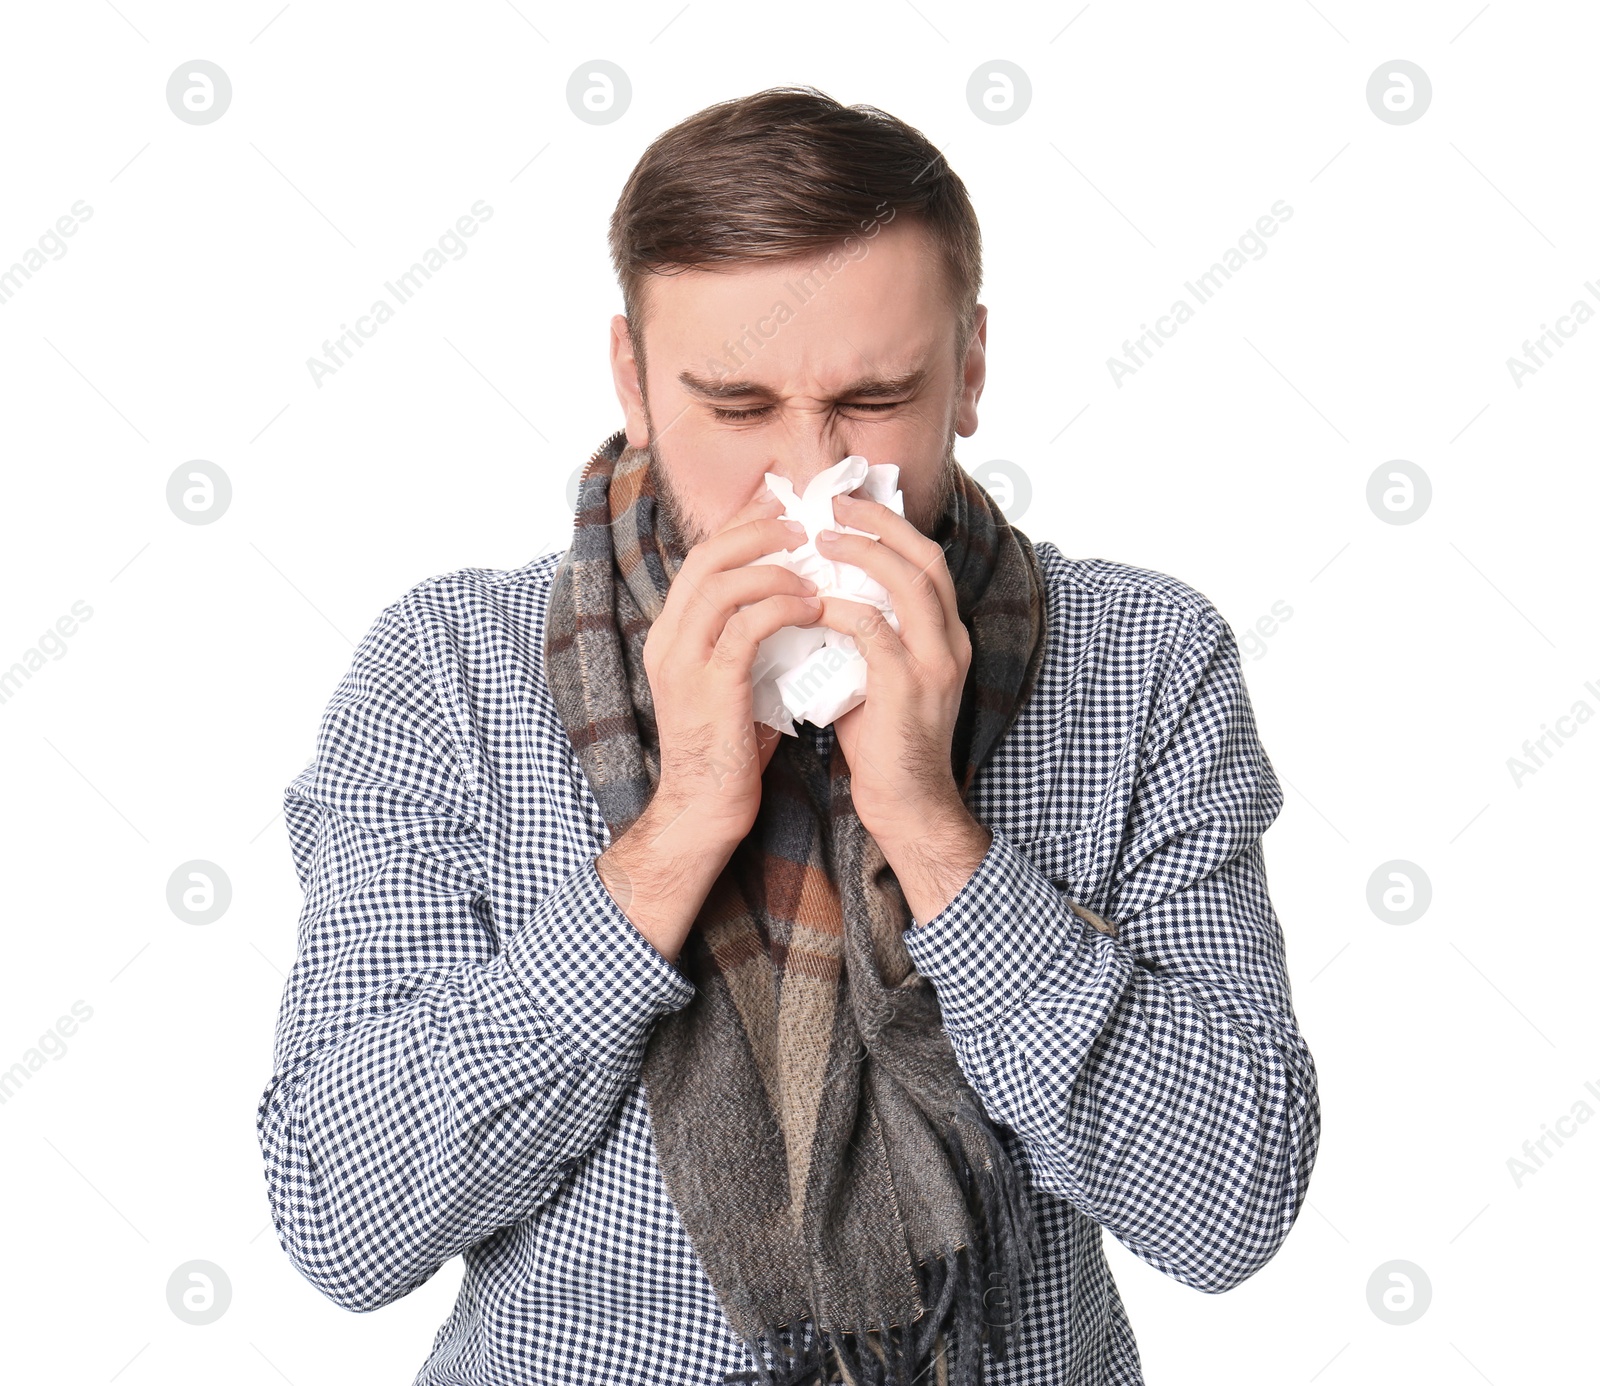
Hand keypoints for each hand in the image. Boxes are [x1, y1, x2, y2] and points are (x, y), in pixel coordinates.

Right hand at [641, 487, 819, 854]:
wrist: (703, 809)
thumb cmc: (728, 750)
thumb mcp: (734, 680)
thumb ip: (749, 640)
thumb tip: (794, 599)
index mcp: (672, 633)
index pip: (702, 557)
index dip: (740, 522)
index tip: (779, 500)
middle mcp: (669, 639)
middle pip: (707, 557)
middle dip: (756, 528)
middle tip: (801, 521)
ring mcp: (684, 661)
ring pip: (722, 583)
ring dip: (773, 566)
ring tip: (813, 568)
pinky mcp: (710, 686)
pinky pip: (746, 627)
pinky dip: (782, 607)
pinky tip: (814, 608)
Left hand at [809, 490, 973, 848]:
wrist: (906, 802)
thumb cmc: (883, 742)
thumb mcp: (876, 674)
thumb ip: (861, 635)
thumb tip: (818, 595)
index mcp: (946, 634)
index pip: (927, 560)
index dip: (891, 526)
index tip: (849, 505)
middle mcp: (951, 641)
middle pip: (925, 558)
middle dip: (880, 523)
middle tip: (834, 505)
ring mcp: (935, 663)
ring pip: (909, 583)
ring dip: (862, 553)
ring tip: (820, 539)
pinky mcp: (911, 687)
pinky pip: (875, 631)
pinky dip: (842, 610)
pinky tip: (813, 603)